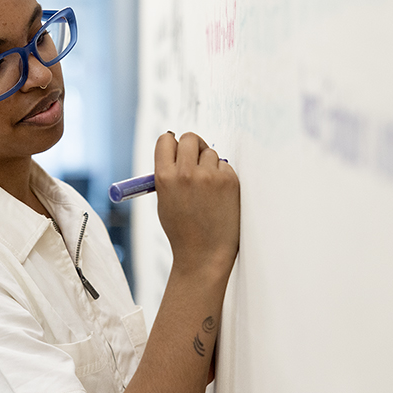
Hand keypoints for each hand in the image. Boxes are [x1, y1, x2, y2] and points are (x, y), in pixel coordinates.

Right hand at [154, 132, 239, 277]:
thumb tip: (179, 151)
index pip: (166, 140)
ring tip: (207, 190)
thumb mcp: (164, 201)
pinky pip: (225, 166)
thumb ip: (169, 175)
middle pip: (190, 138)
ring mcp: (209, 176)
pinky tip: (219, 198)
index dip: (172, 143)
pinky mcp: (229, 181)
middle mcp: (186, 173)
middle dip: (193, 145)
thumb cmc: (183, 231)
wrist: (204, 255)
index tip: (177, 148)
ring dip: (209, 164)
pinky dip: (222, 177)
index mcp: (164, 177)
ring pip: (210, 152)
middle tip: (195, 159)